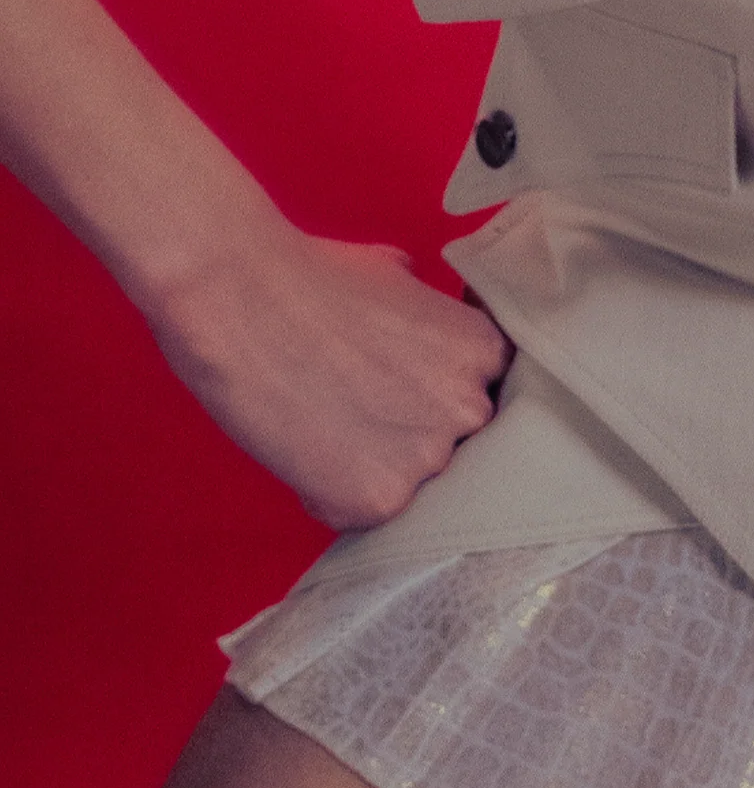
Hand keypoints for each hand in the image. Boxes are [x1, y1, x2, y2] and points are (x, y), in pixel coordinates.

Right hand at [142, 226, 511, 530]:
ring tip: (323, 423)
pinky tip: (305, 450)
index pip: (483, 397)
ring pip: (412, 482)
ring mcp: (427, 459)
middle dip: (412, 434)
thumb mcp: (399, 280)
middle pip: (456, 445)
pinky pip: (364, 512)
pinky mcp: (377, 499)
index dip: (438, 398)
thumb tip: (427, 326)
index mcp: (485, 355)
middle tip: (356, 407)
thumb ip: (432, 319)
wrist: (235, 293)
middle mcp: (471, 410)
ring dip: (375, 466)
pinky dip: (332, 493)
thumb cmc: (307, 275)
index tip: (402, 390)